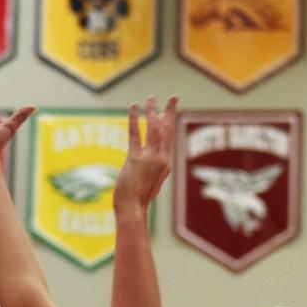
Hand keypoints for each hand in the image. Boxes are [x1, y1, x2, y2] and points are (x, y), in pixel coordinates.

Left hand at [113, 95, 177, 213]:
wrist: (133, 208)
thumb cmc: (139, 199)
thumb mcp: (151, 183)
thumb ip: (153, 168)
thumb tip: (153, 160)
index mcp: (166, 164)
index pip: (168, 138)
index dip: (168, 122)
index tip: (167, 110)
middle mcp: (161, 159)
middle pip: (167, 130)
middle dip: (170, 111)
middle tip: (173, 97)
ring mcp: (150, 158)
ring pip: (154, 129)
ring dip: (153, 111)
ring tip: (152, 98)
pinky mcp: (136, 158)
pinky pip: (136, 134)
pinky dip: (135, 119)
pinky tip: (134, 107)